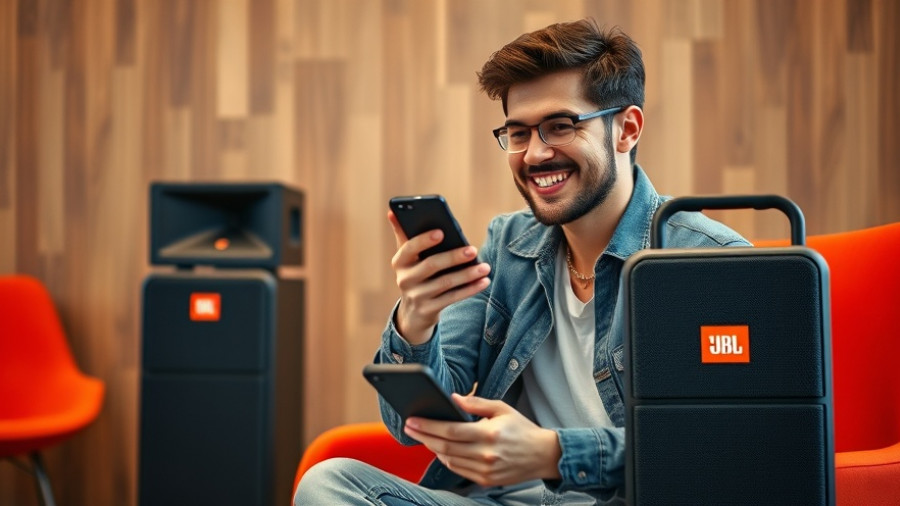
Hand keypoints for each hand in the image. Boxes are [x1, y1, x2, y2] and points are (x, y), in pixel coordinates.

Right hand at [388, 211, 490, 343]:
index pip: (409, 248)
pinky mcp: (429, 310)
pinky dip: (470, 289)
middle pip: (431, 265)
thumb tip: (392, 211)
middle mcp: (405, 279)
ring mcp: (417, 296)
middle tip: (473, 249)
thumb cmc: (414, 274)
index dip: (424, 240)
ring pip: (445, 283)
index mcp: (399, 261)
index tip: (441, 232)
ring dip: (467, 275)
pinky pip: (453, 298)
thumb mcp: (407, 257)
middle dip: (453, 257)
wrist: (412, 312)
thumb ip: (403, 235)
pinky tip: (484, 281)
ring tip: (485, 267)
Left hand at [403, 394, 561, 486]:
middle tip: (409, 428)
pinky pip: (458, 470)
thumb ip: (476, 404)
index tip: (413, 420)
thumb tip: (453, 399)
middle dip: (423, 437)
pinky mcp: (486, 480)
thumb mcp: (502, 408)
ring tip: (423, 437)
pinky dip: (446, 459)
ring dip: (433, 448)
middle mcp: (486, 454)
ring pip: (449, 460)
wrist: (543, 455)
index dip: (428, 426)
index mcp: (489, 434)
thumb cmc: (521, 429)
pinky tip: (441, 450)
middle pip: (445, 447)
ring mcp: (485, 470)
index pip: (450, 431)